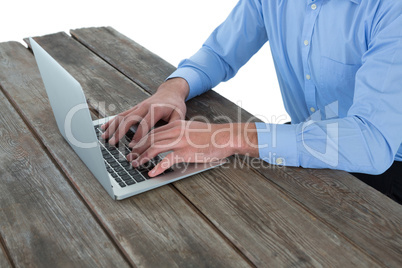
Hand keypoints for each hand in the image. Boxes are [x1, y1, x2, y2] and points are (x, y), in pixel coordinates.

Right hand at [101, 78, 188, 144]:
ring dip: (112, 127)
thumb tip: (169, 139)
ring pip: (122, 116)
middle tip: (112, 143)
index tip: (131, 146)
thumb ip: (174, 127)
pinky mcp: (134, 108)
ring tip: (104, 137)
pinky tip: (103, 127)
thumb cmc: (176, 106)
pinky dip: (112, 121)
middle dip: (119, 132)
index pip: (145, 124)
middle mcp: (144, 107)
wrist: (170, 92)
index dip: (138, 136)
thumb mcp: (179, 115)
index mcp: (156, 109)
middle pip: (129, 119)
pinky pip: (121, 114)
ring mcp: (138, 107)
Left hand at [127, 120, 258, 176]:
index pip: (152, 131)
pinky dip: (157, 167)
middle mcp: (175, 131)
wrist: (225, 136)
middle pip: (150, 138)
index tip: (133, 147)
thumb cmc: (211, 136)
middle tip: (129, 157)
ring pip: (154, 147)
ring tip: (135, 164)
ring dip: (142, 157)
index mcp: (176, 125)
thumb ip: (179, 133)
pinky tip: (152, 173)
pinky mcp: (185, 152)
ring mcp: (179, 141)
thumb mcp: (191, 129)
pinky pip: (167, 160)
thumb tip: (168, 141)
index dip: (140, 140)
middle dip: (137, 148)